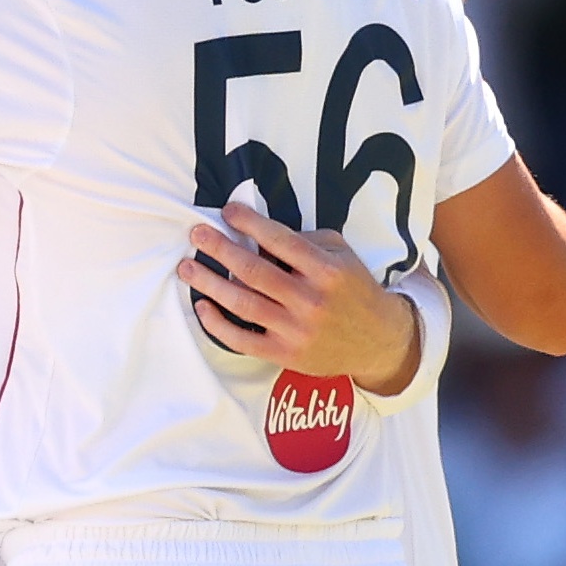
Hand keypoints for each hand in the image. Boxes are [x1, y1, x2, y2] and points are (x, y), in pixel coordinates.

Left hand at [177, 202, 421, 392]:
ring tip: (187, 267)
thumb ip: (306, 240)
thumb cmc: (354, 290)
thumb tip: (262, 234)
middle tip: (197, 234)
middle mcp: (310, 300)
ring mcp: (296, 330)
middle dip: (220, 248)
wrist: (378, 342)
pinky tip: (202, 306)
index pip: (280, 240)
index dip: (249, 223)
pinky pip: (242, 339)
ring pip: (243, 304)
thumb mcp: (342, 255)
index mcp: (326, 270)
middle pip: (253, 271)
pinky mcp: (285, 354)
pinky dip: (217, 324)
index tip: (227, 211)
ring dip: (209, 283)